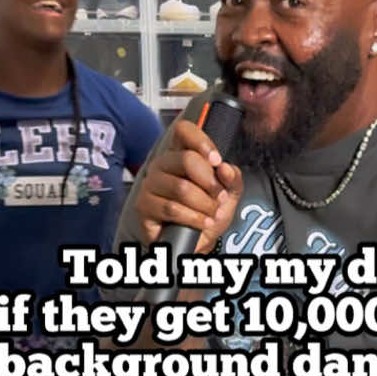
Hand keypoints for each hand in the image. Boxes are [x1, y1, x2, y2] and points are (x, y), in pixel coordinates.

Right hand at [135, 120, 243, 253]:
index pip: (184, 131)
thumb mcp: (229, 194)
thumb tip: (225, 168)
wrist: (197, 244)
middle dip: (210, 183)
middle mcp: (163, 165)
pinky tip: (201, 223)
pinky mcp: (144, 206)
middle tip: (219, 197)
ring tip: (210, 214)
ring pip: (181, 188)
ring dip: (204, 205)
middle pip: (186, 159)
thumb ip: (233, 178)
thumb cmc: (207, 215)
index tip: (216, 161)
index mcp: (181, 154)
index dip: (202, 142)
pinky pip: (172, 209)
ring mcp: (150, 184)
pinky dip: (193, 218)